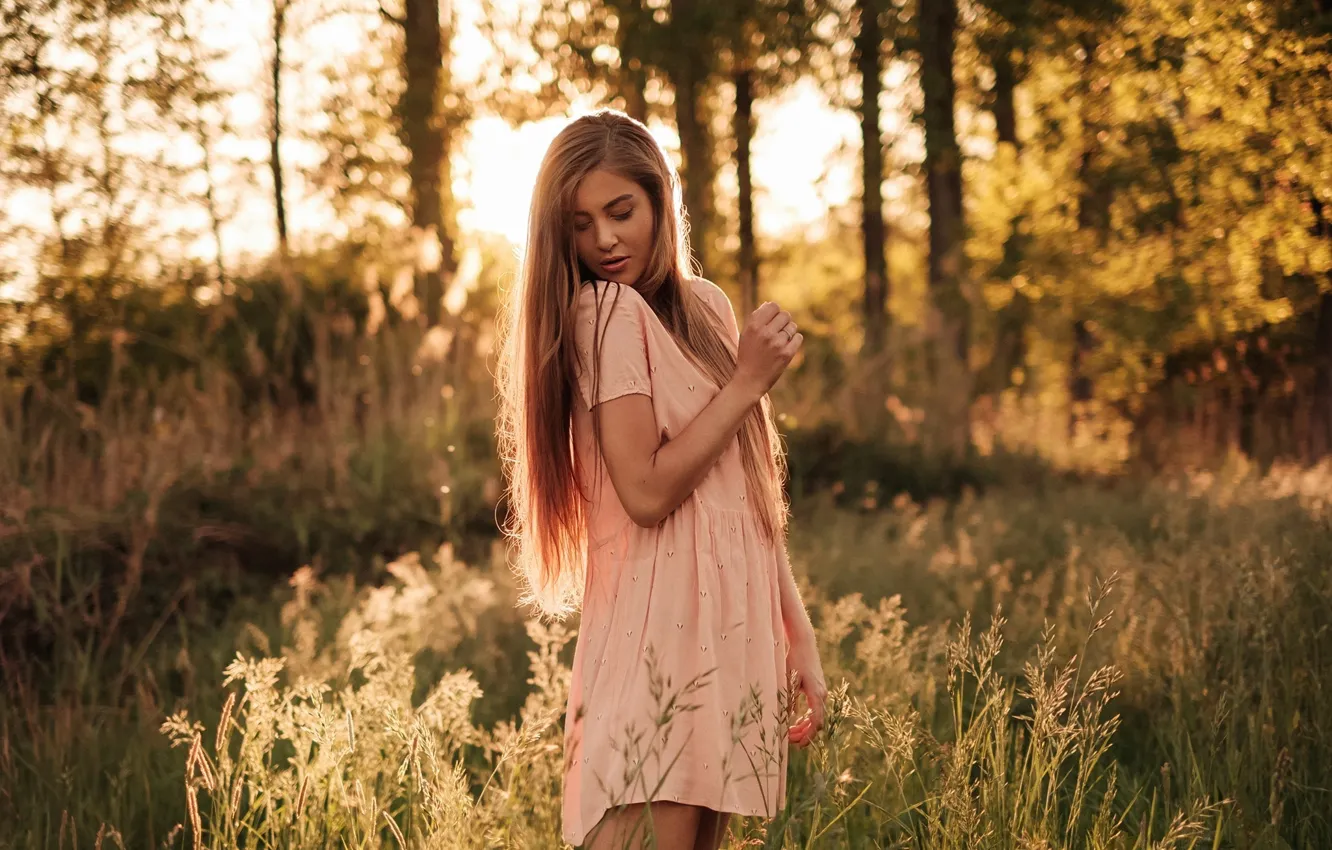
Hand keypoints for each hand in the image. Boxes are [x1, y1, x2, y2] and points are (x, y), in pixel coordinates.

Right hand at [733, 301, 801, 399]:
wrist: (749, 380)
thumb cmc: (748, 355)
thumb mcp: (746, 334)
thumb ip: (757, 318)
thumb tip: (770, 304)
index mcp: (753, 326)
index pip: (773, 306)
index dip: (775, 312)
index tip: (773, 320)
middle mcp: (765, 332)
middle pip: (785, 315)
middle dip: (783, 322)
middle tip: (778, 332)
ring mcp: (777, 343)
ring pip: (792, 326)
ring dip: (789, 332)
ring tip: (780, 341)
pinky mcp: (787, 354)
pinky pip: (798, 338)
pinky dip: (794, 341)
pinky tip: (786, 347)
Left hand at [785, 632, 826, 748]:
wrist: (803, 643)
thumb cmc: (794, 659)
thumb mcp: (789, 680)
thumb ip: (789, 699)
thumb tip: (788, 717)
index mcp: (816, 694)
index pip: (816, 721)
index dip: (808, 735)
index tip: (798, 744)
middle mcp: (822, 694)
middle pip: (816, 721)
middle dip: (805, 733)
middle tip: (790, 740)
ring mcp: (821, 691)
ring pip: (816, 715)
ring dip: (804, 726)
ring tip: (791, 733)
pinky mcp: (817, 688)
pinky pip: (814, 708)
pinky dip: (806, 717)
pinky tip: (795, 720)